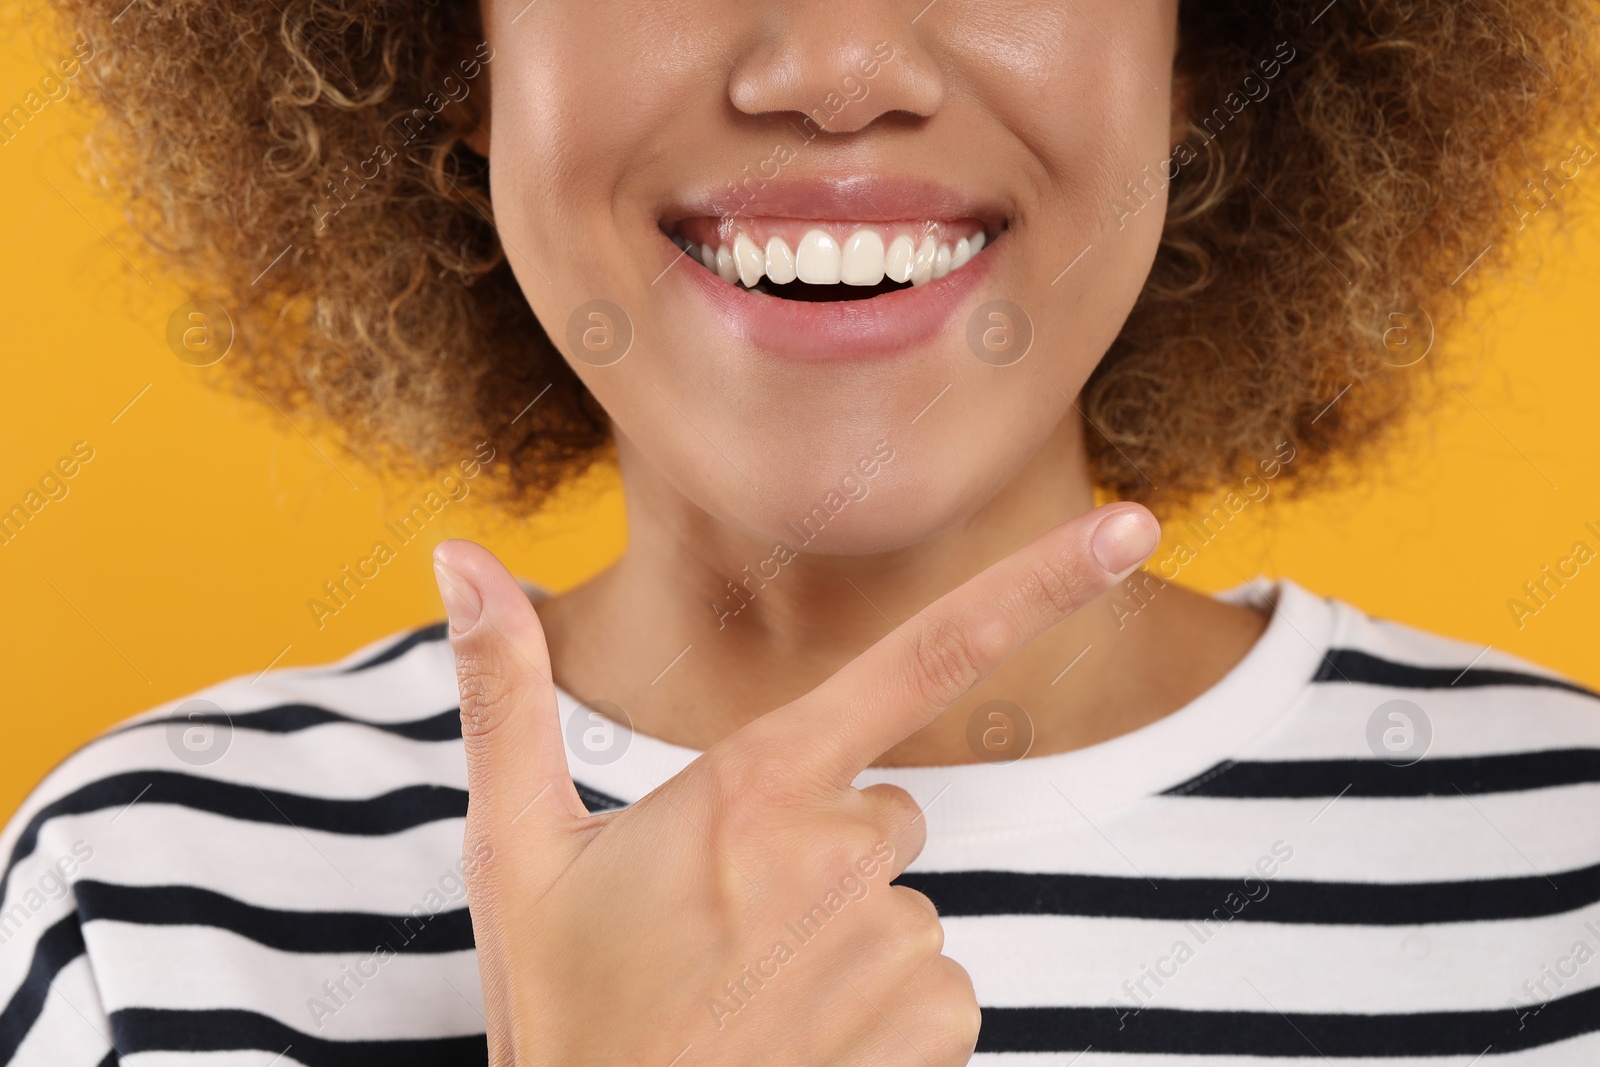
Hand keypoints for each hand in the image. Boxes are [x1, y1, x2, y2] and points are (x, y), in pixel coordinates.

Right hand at [433, 503, 1158, 1065]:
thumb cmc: (562, 1010)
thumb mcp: (516, 847)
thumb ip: (504, 689)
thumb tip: (459, 550)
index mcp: (755, 785)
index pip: (924, 654)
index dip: (1038, 583)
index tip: (1135, 527)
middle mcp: (844, 855)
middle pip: (882, 811)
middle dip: (819, 854)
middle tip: (719, 930)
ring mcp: (897, 948)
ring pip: (903, 906)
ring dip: (843, 942)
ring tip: (747, 1001)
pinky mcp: (934, 1028)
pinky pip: (938, 987)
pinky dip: (883, 1016)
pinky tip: (799, 1048)